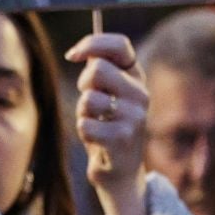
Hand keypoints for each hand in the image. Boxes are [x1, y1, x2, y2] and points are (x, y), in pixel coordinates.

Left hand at [67, 33, 149, 214]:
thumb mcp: (105, 93)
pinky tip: (97, 140)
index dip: (92, 44)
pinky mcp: (122, 139)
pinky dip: (83, 131)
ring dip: (83, 112)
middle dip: (84, 84)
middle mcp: (141, 94)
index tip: (73, 56)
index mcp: (136, 77)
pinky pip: (85, 124)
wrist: (120, 170)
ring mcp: (134, 117)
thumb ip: (98, 70)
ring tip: (96, 123)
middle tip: (90, 101)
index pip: (120, 45)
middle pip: (98, 69)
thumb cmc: (107, 125)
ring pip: (89, 99)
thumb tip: (79, 53)